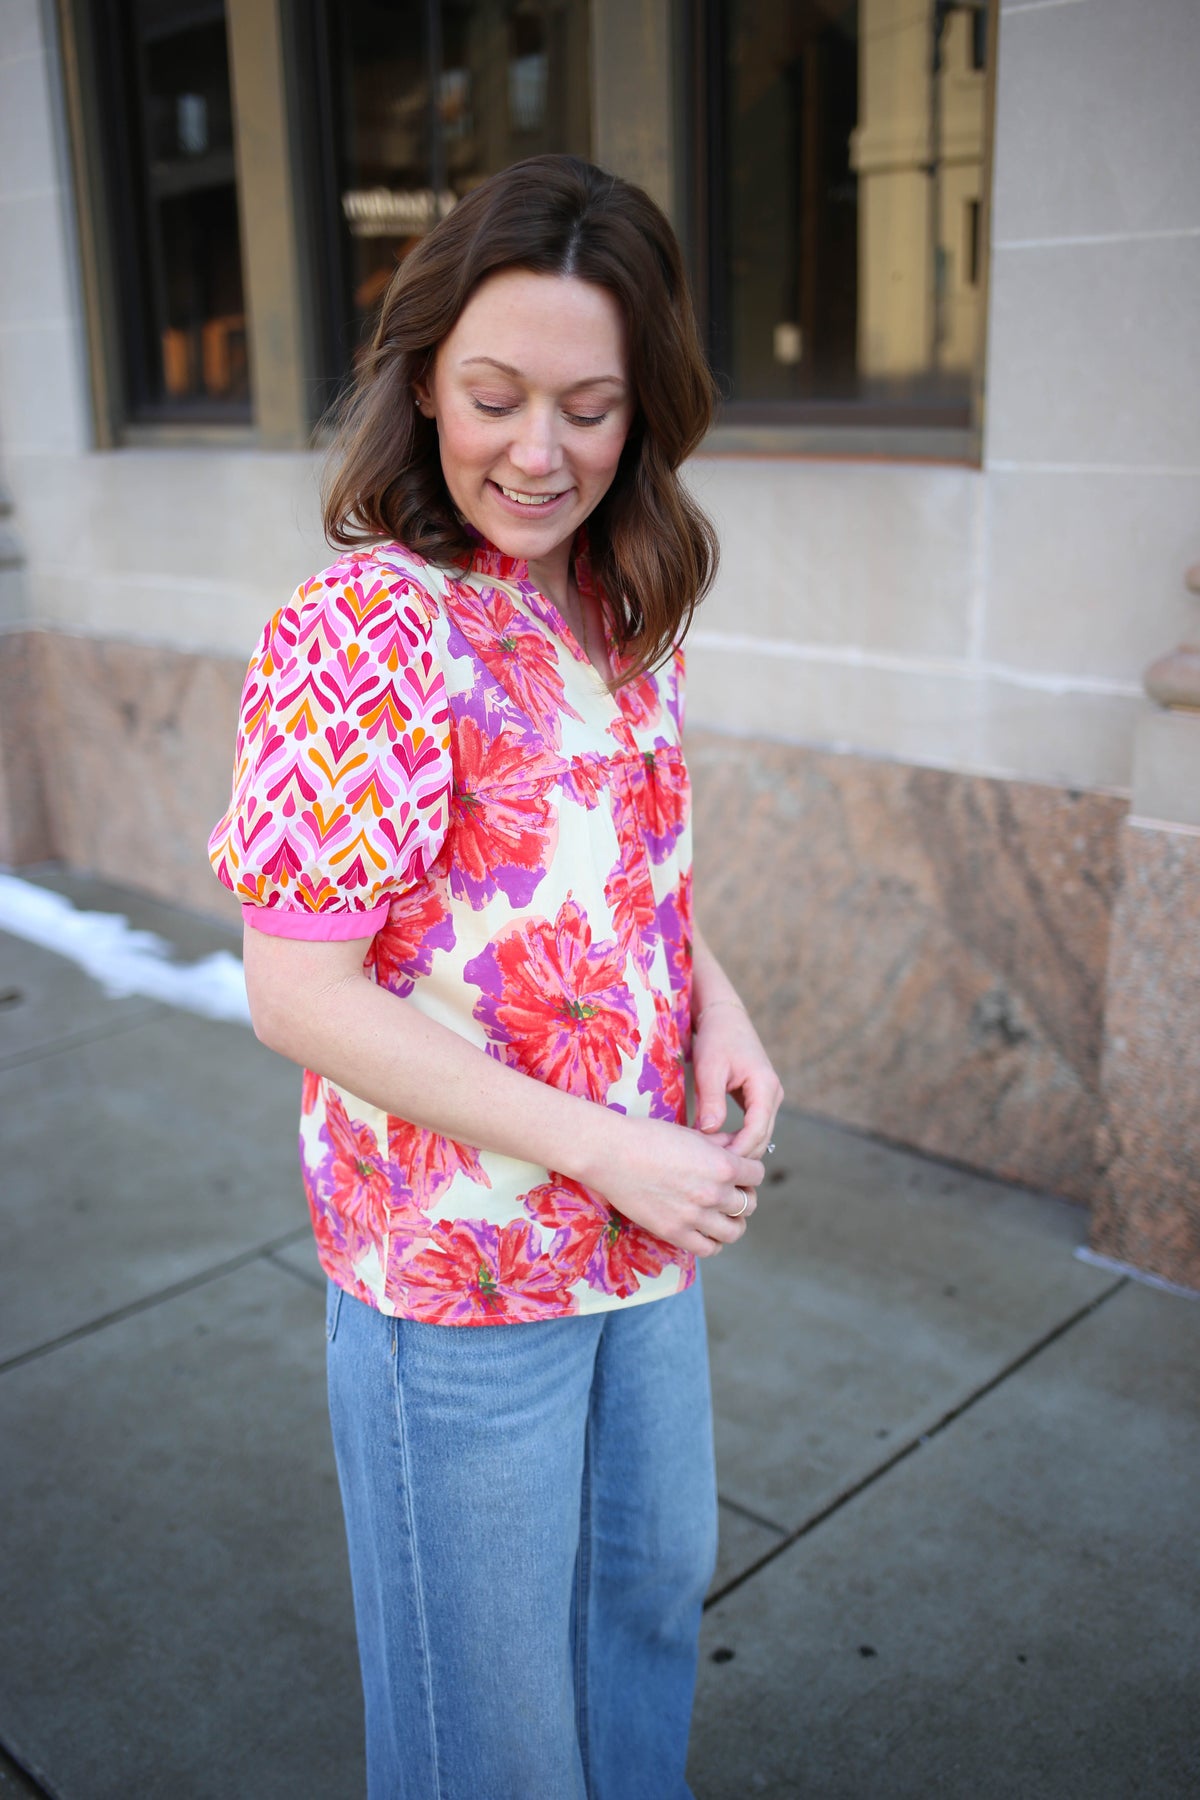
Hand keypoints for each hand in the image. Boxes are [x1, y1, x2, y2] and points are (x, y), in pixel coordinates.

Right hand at [581, 1113, 764, 1256]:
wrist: (612, 1153)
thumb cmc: (649, 1137)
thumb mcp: (692, 1134)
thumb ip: (720, 1146)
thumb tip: (737, 1151)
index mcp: (722, 1165)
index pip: (757, 1175)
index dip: (749, 1172)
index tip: (739, 1173)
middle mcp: (714, 1193)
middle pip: (749, 1205)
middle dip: (743, 1197)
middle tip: (729, 1193)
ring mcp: (695, 1216)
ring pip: (735, 1231)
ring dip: (732, 1223)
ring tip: (721, 1215)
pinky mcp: (675, 1233)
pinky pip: (709, 1248)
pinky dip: (713, 1242)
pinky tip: (705, 1230)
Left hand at [692, 1001, 783, 1160]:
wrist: (724, 1018)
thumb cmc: (716, 1039)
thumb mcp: (709, 1069)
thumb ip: (711, 1100)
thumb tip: (708, 1131)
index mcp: (765, 1086)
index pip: (757, 1130)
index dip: (739, 1150)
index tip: (717, 1164)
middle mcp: (773, 1094)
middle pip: (762, 1137)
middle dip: (740, 1155)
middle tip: (711, 1168)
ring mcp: (769, 1098)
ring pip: (759, 1135)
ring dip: (739, 1149)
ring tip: (712, 1160)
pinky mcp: (760, 1099)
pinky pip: (754, 1127)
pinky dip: (739, 1139)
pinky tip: (718, 1147)